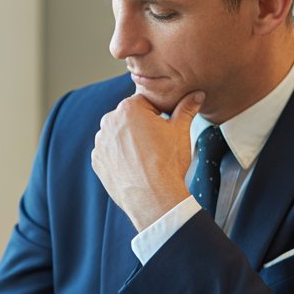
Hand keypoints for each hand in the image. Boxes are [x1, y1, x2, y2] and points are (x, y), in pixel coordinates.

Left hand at [91, 90, 203, 230]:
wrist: (153, 198)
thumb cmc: (167, 164)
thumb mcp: (180, 132)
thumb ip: (186, 108)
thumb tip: (196, 95)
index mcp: (129, 108)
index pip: (145, 102)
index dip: (158, 114)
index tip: (164, 127)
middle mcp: (109, 122)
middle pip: (129, 117)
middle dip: (141, 126)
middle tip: (156, 144)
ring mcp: (100, 142)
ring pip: (118, 135)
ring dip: (128, 141)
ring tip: (145, 157)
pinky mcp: (97, 161)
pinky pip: (109, 152)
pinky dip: (119, 157)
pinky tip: (134, 166)